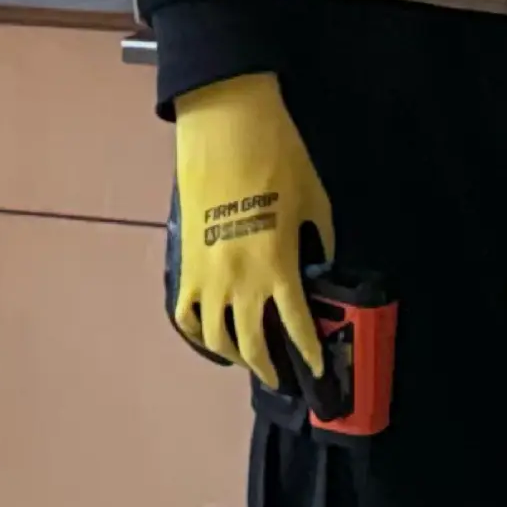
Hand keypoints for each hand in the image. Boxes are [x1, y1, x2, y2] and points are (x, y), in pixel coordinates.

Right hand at [169, 72, 334, 385]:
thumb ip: (320, 240)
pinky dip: (198, 333)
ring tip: (251, 360)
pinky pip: (186, 313)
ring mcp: (206, 276)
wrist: (228, 132)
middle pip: (251, 342)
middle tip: (282, 375)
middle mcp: (239, 280)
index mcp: (276, 264)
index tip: (316, 369)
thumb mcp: (314, 200)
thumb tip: (321, 265)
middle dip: (269, 365)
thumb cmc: (280, 160)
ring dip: (234, 354)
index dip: (307, 351)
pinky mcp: (185, 265)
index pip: (294, 323)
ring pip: (215, 337)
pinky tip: (212, 338)